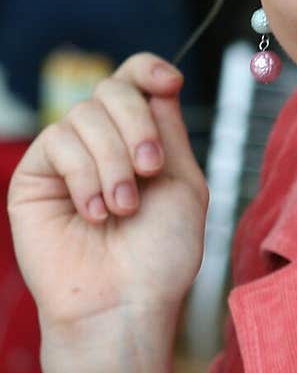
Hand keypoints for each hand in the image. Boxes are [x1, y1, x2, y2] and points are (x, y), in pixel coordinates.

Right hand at [8, 53, 207, 332]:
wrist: (125, 303)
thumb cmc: (160, 256)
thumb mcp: (183, 184)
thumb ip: (167, 130)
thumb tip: (153, 82)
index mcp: (142, 141)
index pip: (136, 81)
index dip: (148, 69)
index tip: (170, 82)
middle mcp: (104, 144)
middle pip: (113, 89)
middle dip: (137, 125)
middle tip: (149, 171)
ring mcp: (67, 159)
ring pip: (85, 114)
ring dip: (113, 162)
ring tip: (123, 209)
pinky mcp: (35, 177)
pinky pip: (58, 141)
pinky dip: (84, 176)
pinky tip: (94, 214)